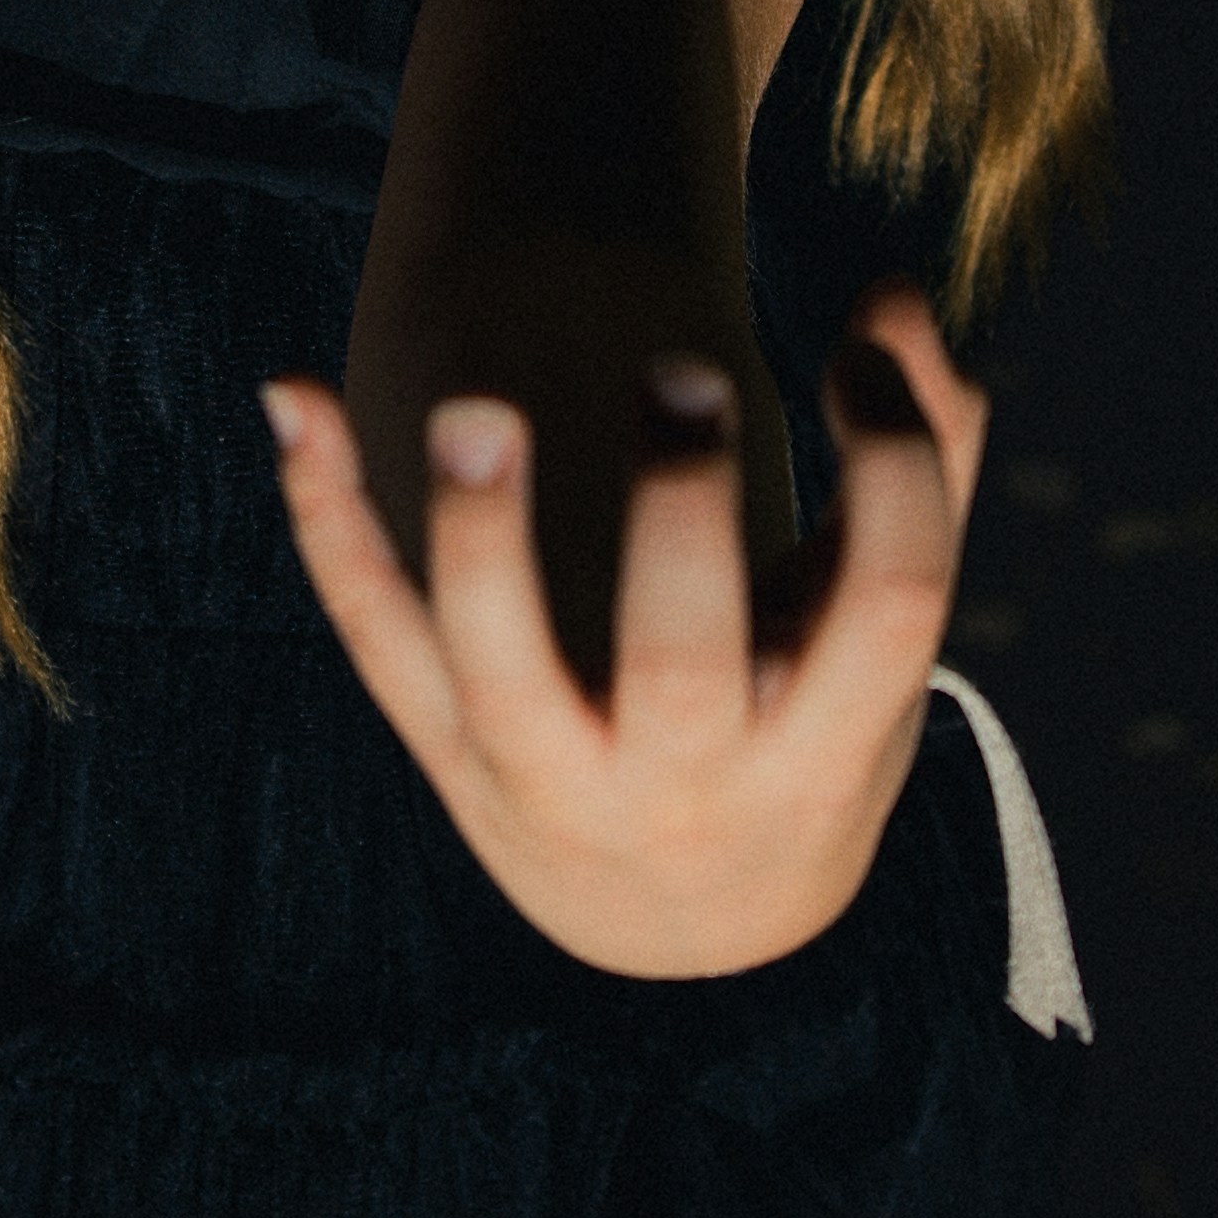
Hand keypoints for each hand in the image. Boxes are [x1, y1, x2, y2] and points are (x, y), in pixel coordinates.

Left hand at [264, 285, 983, 979]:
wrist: (680, 924)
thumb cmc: (803, 729)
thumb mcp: (872, 634)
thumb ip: (922, 459)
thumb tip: (887, 293)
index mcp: (825, 748)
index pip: (889, 604)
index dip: (894, 461)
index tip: (856, 344)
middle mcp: (688, 785)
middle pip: (684, 659)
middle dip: (683, 515)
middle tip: (684, 372)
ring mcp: (547, 777)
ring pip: (499, 669)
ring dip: (478, 536)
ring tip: (477, 405)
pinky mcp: (441, 750)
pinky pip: (372, 636)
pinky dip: (326, 519)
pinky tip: (294, 395)